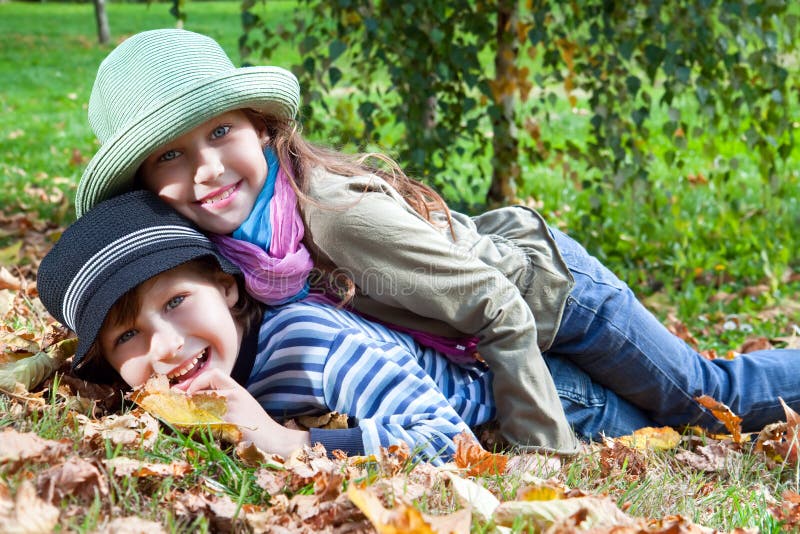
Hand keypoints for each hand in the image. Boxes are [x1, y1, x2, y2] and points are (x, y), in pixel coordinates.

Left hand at [184, 369, 309, 457]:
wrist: (276, 441)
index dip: (197, 381)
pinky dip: (193, 425)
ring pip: (199, 406)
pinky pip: (204, 421)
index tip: (187, 393)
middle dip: (185, 399)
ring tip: (178, 420)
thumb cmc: (259, 428)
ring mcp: (232, 409)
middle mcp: (235, 396)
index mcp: (238, 390)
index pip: (213, 374)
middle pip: (201, 390)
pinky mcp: (229, 424)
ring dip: (186, 413)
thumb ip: (226, 401)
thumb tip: (197, 401)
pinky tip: (191, 431)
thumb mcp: (244, 407)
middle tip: (175, 407)